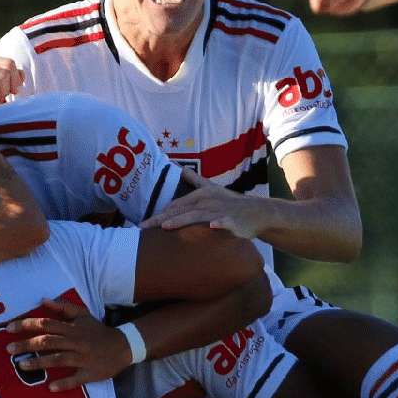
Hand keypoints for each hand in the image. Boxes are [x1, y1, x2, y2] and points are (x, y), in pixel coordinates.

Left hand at [8, 295, 130, 391]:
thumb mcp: (82, 314)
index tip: (9, 328)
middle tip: (8, 349)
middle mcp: (76, 342)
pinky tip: (51, 387)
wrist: (123, 346)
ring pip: (59, 359)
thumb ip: (62, 306)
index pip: (46, 324)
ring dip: (39, 363)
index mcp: (72, 328)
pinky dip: (64, 383)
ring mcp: (83, 358)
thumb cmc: (97, 330)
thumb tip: (42, 300)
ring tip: (21, 365)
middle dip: (27, 344)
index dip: (27, 325)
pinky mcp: (90, 373)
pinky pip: (76, 379)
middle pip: (48, 341)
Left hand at [142, 182, 268, 240]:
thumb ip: (195, 180)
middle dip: (160, 219)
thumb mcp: (211, 188)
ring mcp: (218, 211)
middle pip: (179, 211)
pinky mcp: (231, 221)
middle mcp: (206, 202)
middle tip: (142, 228)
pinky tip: (213, 227)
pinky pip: (224, 222)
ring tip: (165, 226)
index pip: (174, 206)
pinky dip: (219, 224)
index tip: (141, 225)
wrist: (256, 212)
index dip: (157, 214)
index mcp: (199, 196)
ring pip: (197, 216)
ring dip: (181, 221)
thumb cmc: (231, 202)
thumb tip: (182, 169)